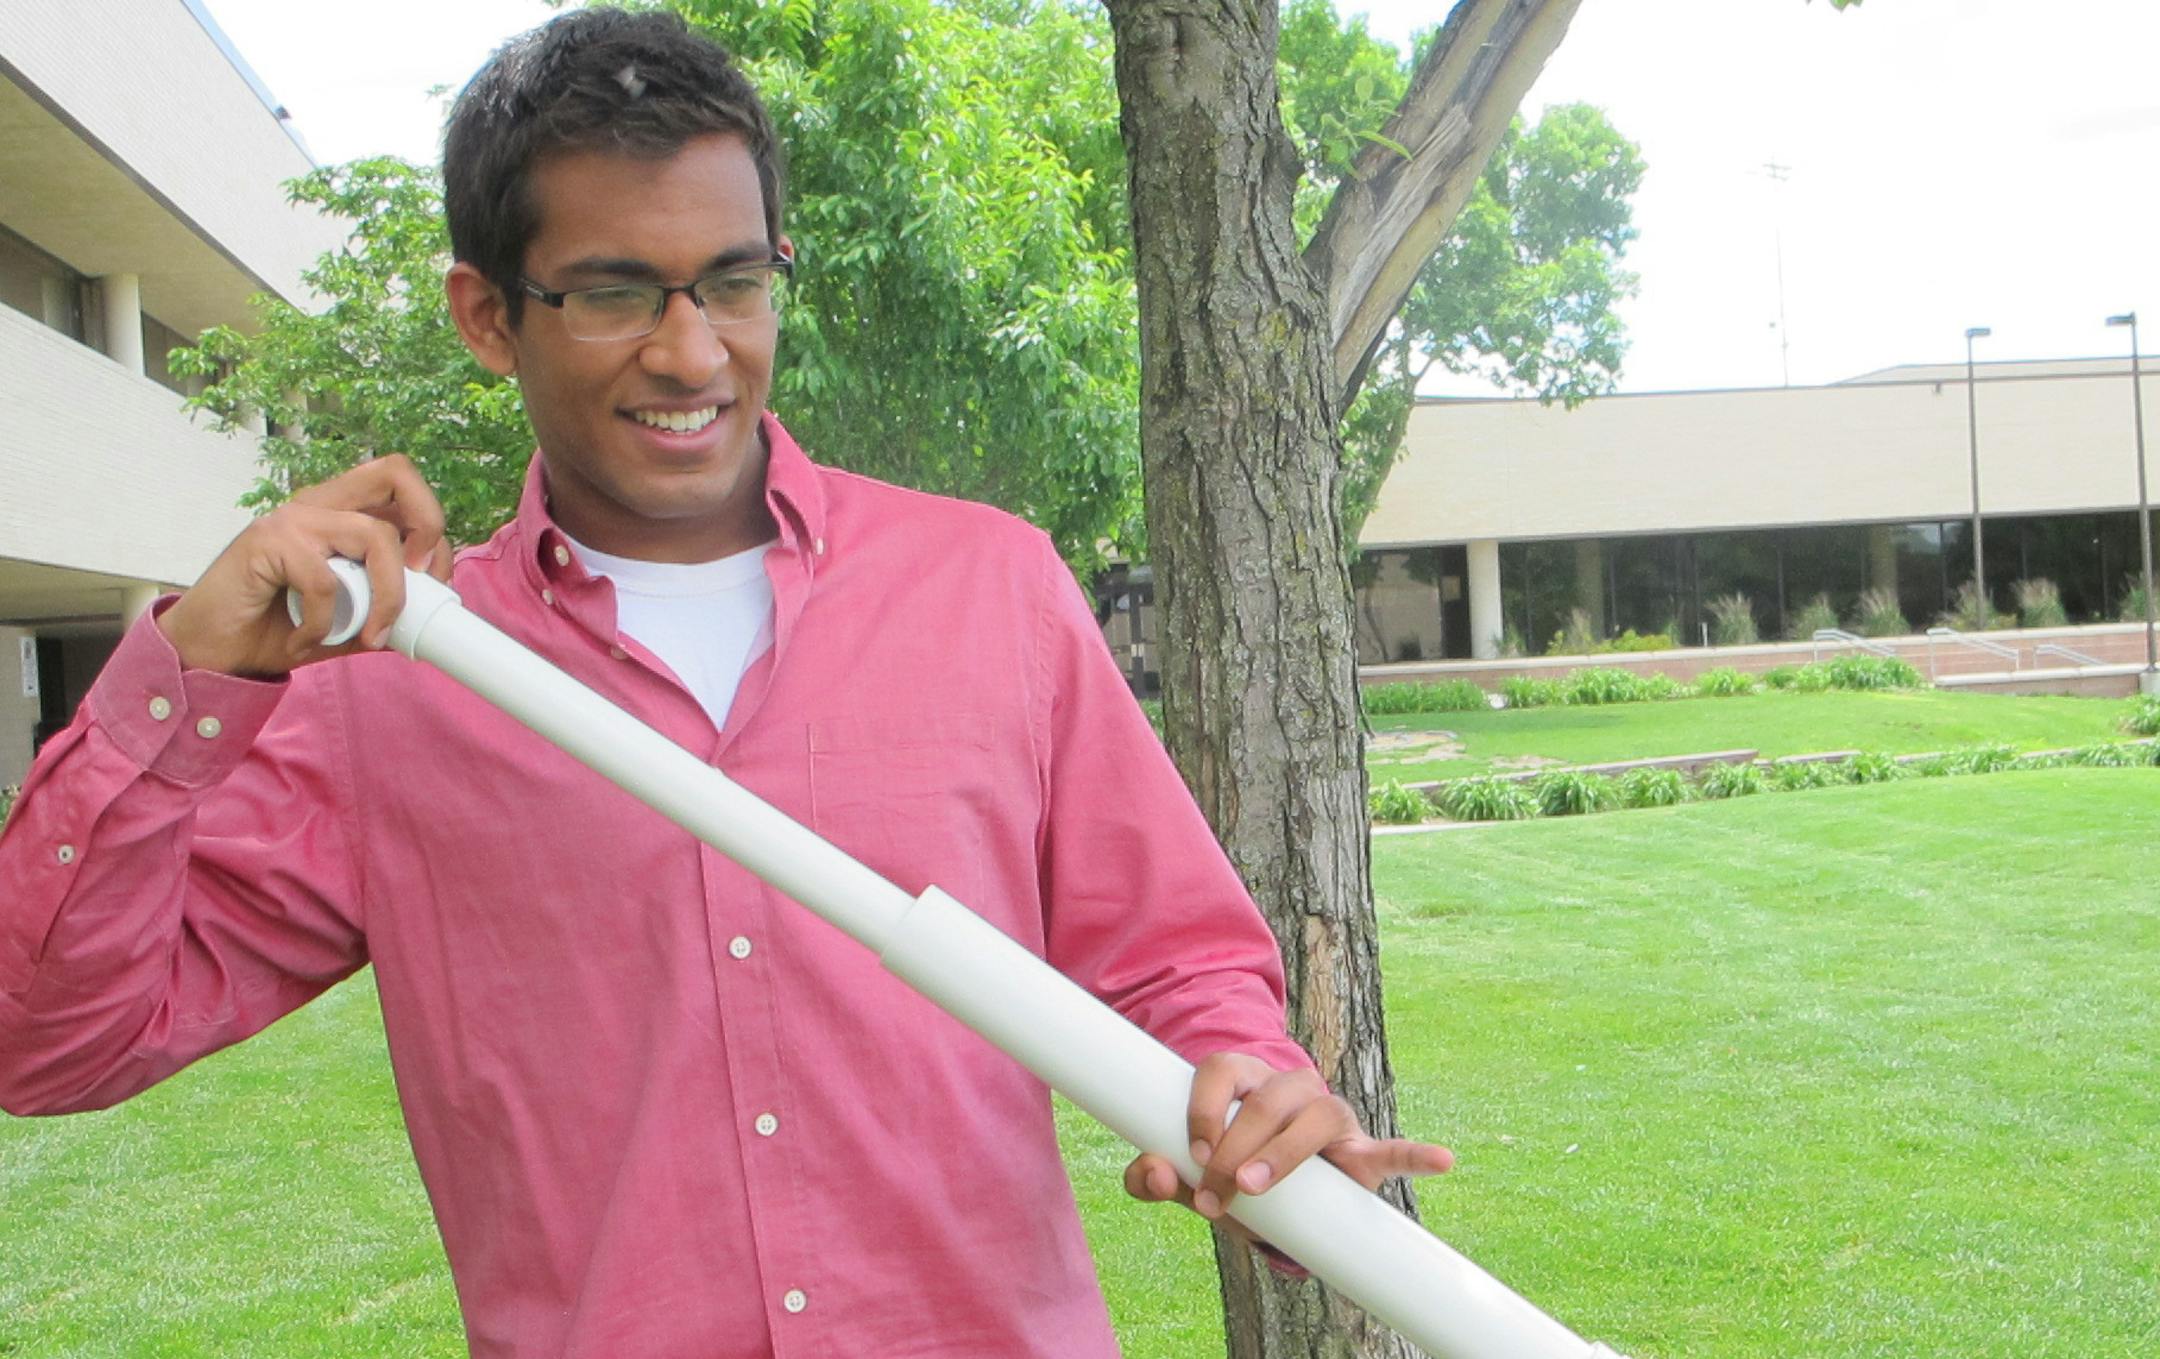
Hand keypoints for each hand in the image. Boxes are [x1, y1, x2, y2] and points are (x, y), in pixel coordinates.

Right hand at [157, 455, 452, 676]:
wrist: (212, 651)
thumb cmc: (276, 629)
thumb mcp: (347, 624)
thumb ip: (383, 612)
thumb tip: (432, 619)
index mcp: (342, 512)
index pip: (403, 487)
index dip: (435, 529)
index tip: (438, 583)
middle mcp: (320, 504)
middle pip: (396, 471)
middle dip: (430, 524)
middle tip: (425, 579)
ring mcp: (293, 518)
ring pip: (374, 535)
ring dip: (384, 598)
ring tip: (363, 635)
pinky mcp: (267, 541)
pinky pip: (325, 581)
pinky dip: (323, 624)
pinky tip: (303, 640)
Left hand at [1121, 1052, 1453, 1258]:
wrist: (1274, 1185)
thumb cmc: (1225, 1166)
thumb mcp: (1183, 1174)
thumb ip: (1153, 1174)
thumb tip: (1150, 1172)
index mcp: (1245, 1078)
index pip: (1223, 1068)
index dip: (1205, 1108)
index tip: (1192, 1154)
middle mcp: (1288, 1086)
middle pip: (1266, 1098)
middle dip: (1236, 1147)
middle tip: (1215, 1195)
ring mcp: (1328, 1115)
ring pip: (1315, 1116)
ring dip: (1283, 1153)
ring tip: (1256, 1187)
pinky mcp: (1360, 1151)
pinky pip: (1391, 1148)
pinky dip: (1416, 1153)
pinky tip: (1443, 1160)